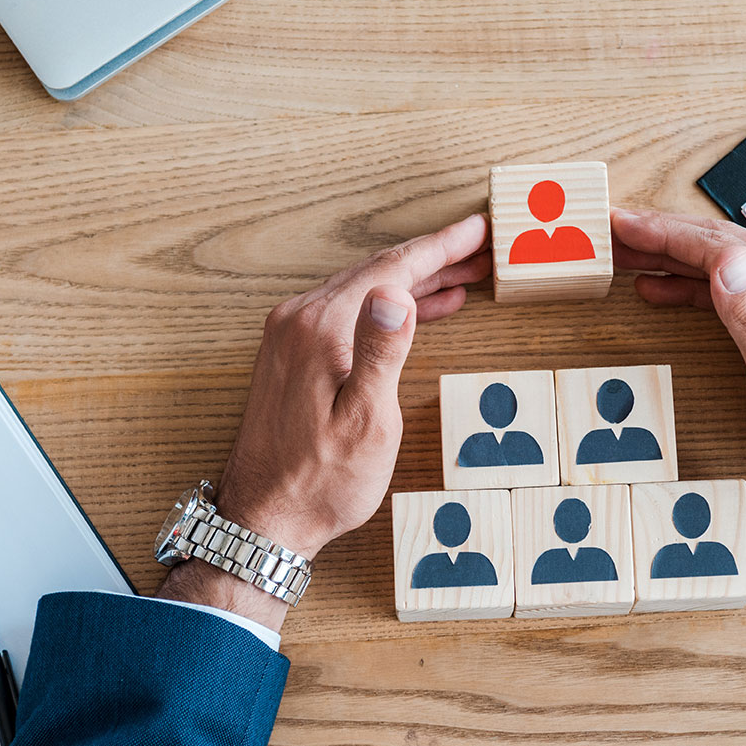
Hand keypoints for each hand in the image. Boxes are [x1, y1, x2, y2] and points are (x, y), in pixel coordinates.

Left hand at [161, 213, 490, 630]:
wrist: (265, 517)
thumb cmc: (320, 481)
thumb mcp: (367, 422)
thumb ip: (382, 352)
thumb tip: (397, 293)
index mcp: (321, 328)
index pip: (392, 271)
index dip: (441, 248)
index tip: (477, 228)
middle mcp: (298, 320)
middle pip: (378, 272)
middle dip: (433, 259)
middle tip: (480, 247)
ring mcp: (289, 335)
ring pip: (363, 290)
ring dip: (412, 282)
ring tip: (460, 277)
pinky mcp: (289, 355)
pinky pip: (347, 312)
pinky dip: (385, 307)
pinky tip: (412, 311)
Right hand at [610, 207, 745, 602]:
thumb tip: (725, 261)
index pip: (721, 248)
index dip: (664, 234)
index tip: (621, 224)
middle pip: (726, 245)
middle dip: (665, 236)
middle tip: (615, 232)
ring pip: (735, 263)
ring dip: (680, 258)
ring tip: (632, 257)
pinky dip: (705, 285)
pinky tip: (675, 291)